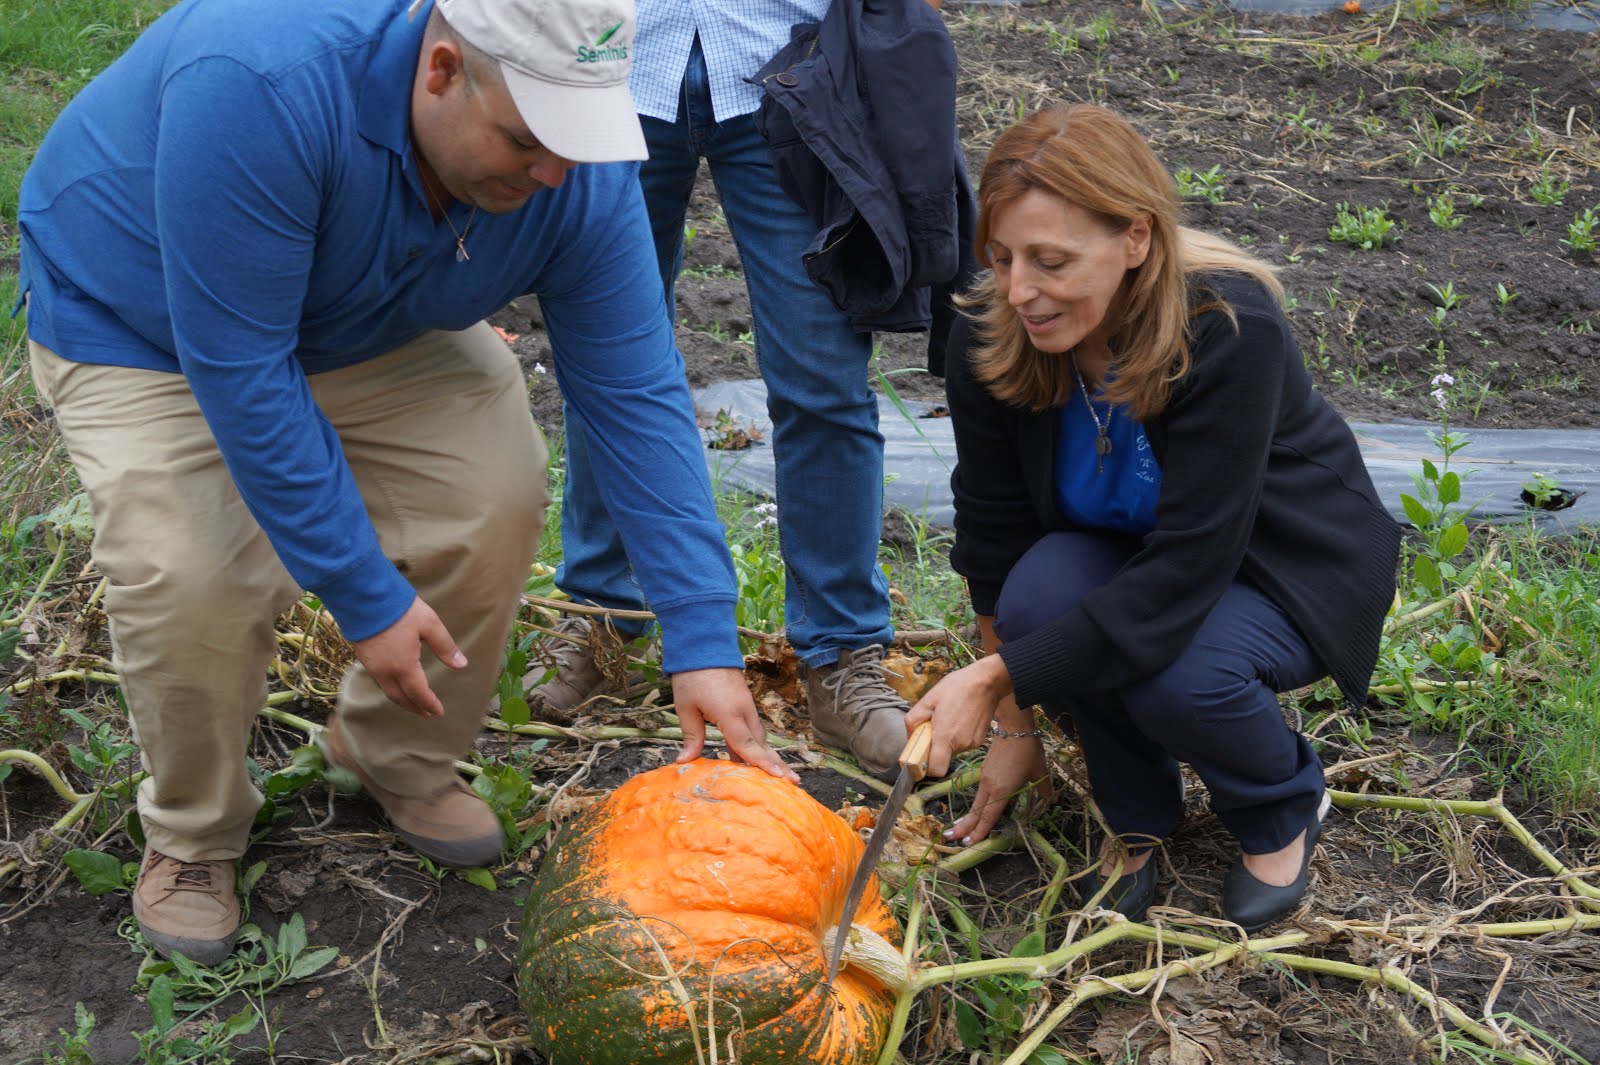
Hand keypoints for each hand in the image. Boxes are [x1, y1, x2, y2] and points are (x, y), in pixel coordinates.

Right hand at [350, 596, 465, 717]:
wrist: (364, 596)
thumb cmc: (400, 610)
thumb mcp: (429, 625)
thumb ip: (445, 647)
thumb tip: (461, 665)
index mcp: (403, 666)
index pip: (418, 693)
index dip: (429, 704)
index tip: (438, 713)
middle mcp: (385, 671)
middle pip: (400, 697)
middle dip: (414, 707)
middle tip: (426, 713)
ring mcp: (371, 665)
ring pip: (387, 690)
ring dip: (401, 699)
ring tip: (412, 702)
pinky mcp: (362, 656)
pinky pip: (378, 680)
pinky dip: (389, 688)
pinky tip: (394, 683)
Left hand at [670, 668, 799, 783]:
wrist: (704, 647)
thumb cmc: (692, 677)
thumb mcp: (685, 707)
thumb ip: (691, 736)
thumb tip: (684, 761)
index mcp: (730, 714)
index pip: (747, 744)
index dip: (761, 763)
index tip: (779, 776)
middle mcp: (744, 712)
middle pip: (761, 743)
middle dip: (777, 763)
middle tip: (794, 782)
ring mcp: (747, 707)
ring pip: (759, 737)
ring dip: (768, 756)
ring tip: (780, 776)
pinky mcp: (745, 704)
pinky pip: (753, 730)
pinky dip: (757, 746)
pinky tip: (752, 760)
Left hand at [905, 654, 1012, 775]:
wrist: (986, 682)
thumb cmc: (957, 688)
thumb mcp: (928, 700)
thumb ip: (914, 720)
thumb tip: (910, 736)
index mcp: (945, 737)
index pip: (936, 769)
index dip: (926, 768)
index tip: (921, 756)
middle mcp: (960, 745)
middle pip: (942, 757)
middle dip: (934, 745)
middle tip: (934, 725)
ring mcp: (972, 744)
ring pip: (952, 749)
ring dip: (946, 738)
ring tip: (949, 717)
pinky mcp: (980, 740)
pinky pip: (962, 743)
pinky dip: (958, 735)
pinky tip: (960, 717)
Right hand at [944, 734, 1049, 845]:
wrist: (1014, 727)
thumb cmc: (1028, 750)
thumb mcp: (1040, 771)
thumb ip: (1044, 789)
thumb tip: (1050, 800)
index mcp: (1002, 790)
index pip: (989, 816)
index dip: (980, 831)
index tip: (969, 843)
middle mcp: (990, 787)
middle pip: (975, 812)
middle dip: (963, 828)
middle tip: (950, 840)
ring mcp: (985, 778)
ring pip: (975, 803)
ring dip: (966, 818)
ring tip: (955, 830)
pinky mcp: (984, 771)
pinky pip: (979, 793)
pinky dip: (974, 805)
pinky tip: (974, 810)